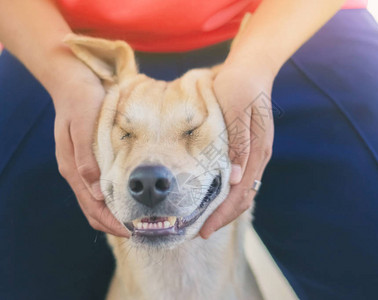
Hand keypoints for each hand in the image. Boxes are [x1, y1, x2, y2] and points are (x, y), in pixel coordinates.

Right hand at [51, 68, 128, 236]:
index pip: (92, 207)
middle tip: (142, 230)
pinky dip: (116, 198)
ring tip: (139, 219)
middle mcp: (77, 172)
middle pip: (95, 209)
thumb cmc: (81, 101)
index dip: (112, 223)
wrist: (74, 81)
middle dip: (115, 224)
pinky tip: (131, 197)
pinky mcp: (92, 158)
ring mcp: (83, 166)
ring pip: (99, 201)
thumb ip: (87, 158)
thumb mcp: (84, 126)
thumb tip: (97, 192)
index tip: (133, 232)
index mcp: (72, 168)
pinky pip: (103, 186)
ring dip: (116, 213)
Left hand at [199, 61, 274, 238]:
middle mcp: (258, 157)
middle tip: (200, 231)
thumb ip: (238, 144)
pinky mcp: (248, 148)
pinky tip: (213, 195)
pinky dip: (227, 193)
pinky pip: (240, 179)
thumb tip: (235, 179)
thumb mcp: (236, 110)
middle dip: (222, 217)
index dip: (222, 214)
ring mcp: (255, 153)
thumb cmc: (239, 86)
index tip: (204, 230)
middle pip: (243, 198)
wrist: (251, 68)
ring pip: (243, 191)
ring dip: (225, 208)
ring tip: (204, 219)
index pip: (240, 194)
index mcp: (257, 151)